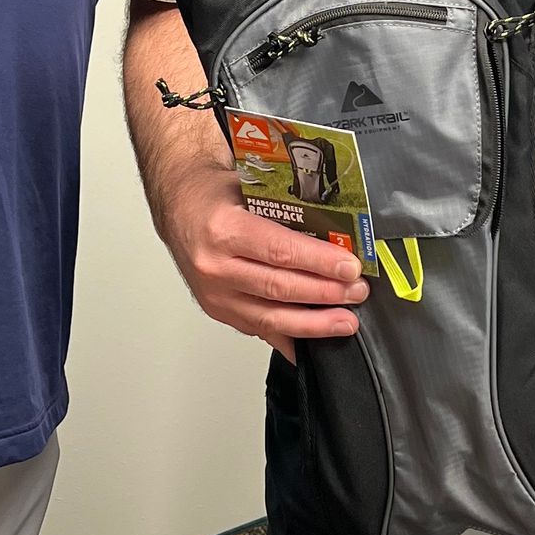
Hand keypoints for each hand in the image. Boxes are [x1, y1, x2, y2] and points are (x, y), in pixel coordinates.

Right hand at [156, 158, 368, 359]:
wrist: (178, 207)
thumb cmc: (214, 195)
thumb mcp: (250, 190)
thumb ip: (288, 214)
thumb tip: (337, 236)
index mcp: (223, 230)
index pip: (280, 252)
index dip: (320, 264)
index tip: (351, 268)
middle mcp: (215, 267)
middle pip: (279, 289)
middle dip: (325, 294)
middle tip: (356, 292)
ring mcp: (214, 294)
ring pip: (270, 318)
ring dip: (313, 323)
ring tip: (345, 322)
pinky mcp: (218, 310)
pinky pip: (258, 330)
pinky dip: (288, 338)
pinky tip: (312, 345)